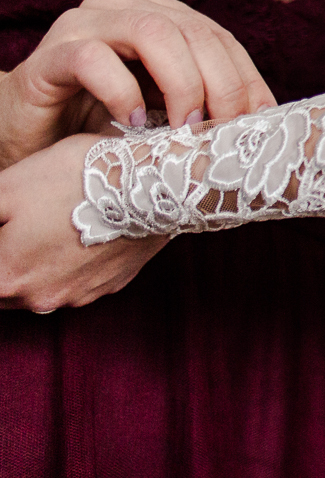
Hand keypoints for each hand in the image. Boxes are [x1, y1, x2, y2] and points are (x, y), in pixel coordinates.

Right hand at [0, 0, 274, 169]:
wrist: (23, 135)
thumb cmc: (98, 123)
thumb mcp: (163, 110)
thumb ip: (204, 101)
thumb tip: (264, 121)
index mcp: (160, 13)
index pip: (220, 38)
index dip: (246, 79)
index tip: (260, 122)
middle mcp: (124, 6)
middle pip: (195, 31)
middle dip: (222, 83)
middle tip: (226, 130)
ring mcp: (83, 23)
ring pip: (153, 32)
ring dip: (182, 81)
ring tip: (186, 126)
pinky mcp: (49, 54)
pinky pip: (94, 59)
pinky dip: (122, 91)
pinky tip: (132, 123)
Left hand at [0, 132, 166, 311]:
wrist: (156, 182)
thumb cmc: (77, 179)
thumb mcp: (9, 186)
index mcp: (7, 276)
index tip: (4, 226)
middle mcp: (39, 297)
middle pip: (2, 289)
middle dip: (4, 261)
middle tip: (16, 226)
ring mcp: (78, 295)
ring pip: (38, 287)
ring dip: (34, 265)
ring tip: (47, 227)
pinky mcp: (109, 285)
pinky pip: (75, 281)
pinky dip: (68, 264)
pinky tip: (78, 233)